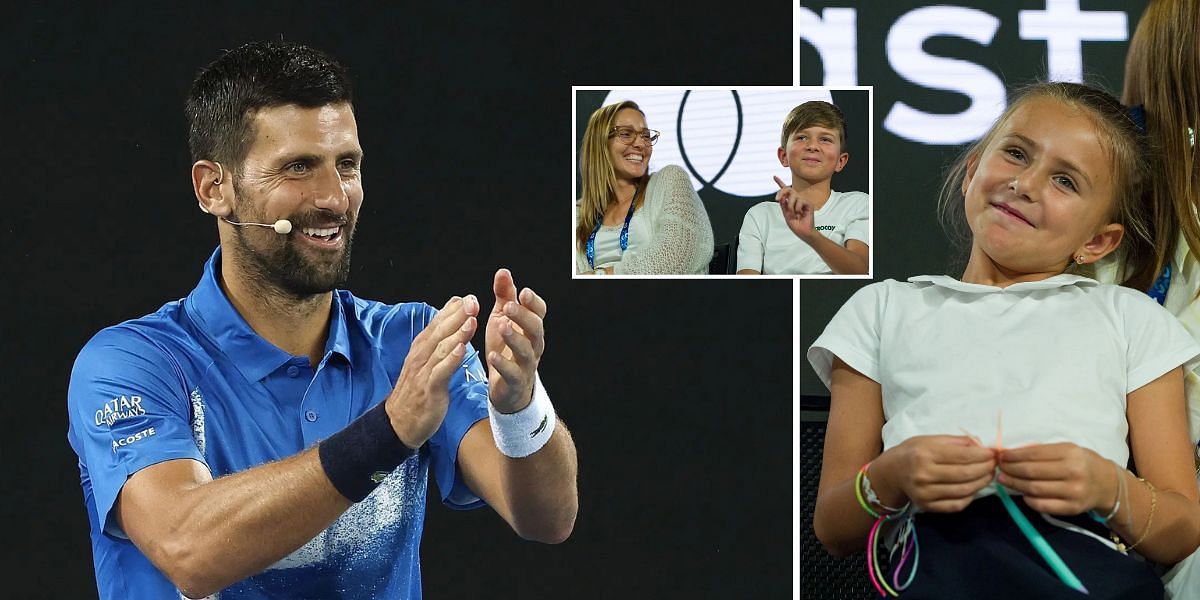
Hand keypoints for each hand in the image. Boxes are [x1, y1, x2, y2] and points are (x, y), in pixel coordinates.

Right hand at [385, 295, 479, 448]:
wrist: (400, 422)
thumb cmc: (417, 390)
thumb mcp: (427, 362)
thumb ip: (439, 343)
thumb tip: (453, 321)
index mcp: (422, 348)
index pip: (438, 323)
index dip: (453, 310)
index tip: (468, 297)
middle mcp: (421, 355)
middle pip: (440, 331)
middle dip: (457, 315)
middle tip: (473, 301)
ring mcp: (423, 371)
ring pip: (441, 348)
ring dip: (457, 333)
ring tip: (471, 320)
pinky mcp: (429, 388)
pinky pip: (441, 371)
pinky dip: (451, 359)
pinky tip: (461, 350)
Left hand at [485, 268, 546, 412]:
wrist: (507, 388)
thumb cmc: (505, 349)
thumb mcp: (502, 319)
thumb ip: (504, 296)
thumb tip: (503, 272)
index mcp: (530, 328)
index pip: (539, 312)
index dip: (533, 302)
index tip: (523, 291)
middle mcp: (533, 345)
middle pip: (535, 329)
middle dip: (523, 316)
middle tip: (509, 305)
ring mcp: (526, 364)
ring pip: (526, 350)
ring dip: (514, 337)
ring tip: (501, 325)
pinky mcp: (515, 382)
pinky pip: (513, 373)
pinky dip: (503, 364)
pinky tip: (493, 355)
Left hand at [775, 175, 814, 240]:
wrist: (802, 231)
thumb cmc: (795, 224)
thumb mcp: (786, 214)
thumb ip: (783, 205)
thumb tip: (781, 197)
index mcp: (790, 201)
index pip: (785, 190)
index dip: (780, 182)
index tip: (774, 176)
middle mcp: (796, 199)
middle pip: (788, 189)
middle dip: (781, 192)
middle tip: (776, 199)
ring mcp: (803, 200)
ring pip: (793, 196)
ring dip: (790, 206)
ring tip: (794, 214)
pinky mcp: (808, 203)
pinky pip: (800, 201)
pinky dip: (797, 209)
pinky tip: (801, 214)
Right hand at [876, 435, 997, 512]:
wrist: (891, 472)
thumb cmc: (913, 452)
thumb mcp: (930, 439)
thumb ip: (956, 442)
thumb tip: (981, 445)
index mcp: (924, 454)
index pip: (962, 456)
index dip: (982, 455)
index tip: (993, 453)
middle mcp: (923, 475)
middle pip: (965, 474)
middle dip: (986, 468)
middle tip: (995, 464)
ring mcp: (925, 493)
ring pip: (964, 490)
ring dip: (982, 483)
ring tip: (989, 475)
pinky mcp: (927, 506)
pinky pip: (956, 504)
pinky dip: (970, 497)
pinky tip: (974, 488)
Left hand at [997, 442, 1113, 515]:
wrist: (1106, 484)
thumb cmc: (1081, 463)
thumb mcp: (1067, 449)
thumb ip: (1043, 451)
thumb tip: (1011, 454)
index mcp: (1070, 454)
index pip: (1034, 454)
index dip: (1014, 455)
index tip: (1001, 456)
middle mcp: (1073, 473)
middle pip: (1032, 472)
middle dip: (1010, 469)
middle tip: (999, 468)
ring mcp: (1074, 492)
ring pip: (1035, 489)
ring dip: (1015, 484)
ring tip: (1004, 479)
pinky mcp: (1072, 508)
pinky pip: (1043, 505)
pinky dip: (1028, 500)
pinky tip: (1021, 494)